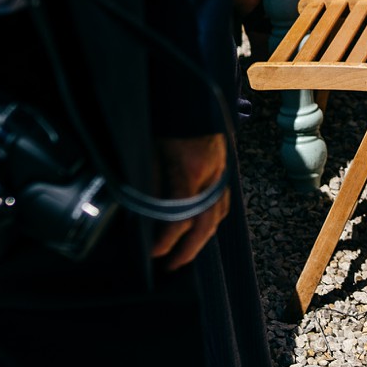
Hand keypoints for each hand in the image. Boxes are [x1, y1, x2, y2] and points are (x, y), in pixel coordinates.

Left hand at [151, 134, 230, 269]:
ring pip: (218, 215)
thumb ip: (150, 181)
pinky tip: (202, 229)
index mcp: (190, 171)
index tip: (154, 252)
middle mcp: (211, 176)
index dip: (167, 240)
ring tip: (185, 254)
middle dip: (188, 250)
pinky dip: (212, 220)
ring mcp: (221, 174)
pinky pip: (222, 202)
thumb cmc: (168, 121)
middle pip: (205, 224)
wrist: (191, 100)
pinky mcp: (223, 170)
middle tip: (171, 266)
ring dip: (202, 238)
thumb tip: (143, 213)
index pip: (182, 217)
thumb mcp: (150, 150)